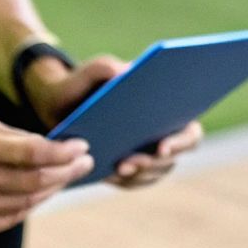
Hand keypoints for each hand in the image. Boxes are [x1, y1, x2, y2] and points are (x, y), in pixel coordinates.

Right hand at [0, 113, 93, 239]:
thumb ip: (15, 136)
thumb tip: (54, 146)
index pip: (31, 153)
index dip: (62, 152)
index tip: (81, 147)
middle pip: (34, 182)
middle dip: (66, 172)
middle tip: (84, 163)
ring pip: (25, 204)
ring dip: (52, 191)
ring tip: (65, 177)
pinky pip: (8, 220)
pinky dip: (29, 206)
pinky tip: (40, 194)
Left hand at [27, 54, 204, 188]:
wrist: (58, 106)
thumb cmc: (81, 84)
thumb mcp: (87, 71)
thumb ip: (105, 66)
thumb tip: (128, 70)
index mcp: (165, 105)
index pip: (189, 129)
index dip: (182, 141)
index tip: (161, 146)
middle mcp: (164, 130)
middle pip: (174, 156)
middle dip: (154, 162)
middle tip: (128, 163)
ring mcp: (149, 151)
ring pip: (156, 171)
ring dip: (139, 172)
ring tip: (116, 168)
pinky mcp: (131, 167)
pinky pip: (135, 180)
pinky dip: (124, 180)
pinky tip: (108, 173)